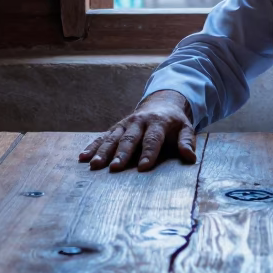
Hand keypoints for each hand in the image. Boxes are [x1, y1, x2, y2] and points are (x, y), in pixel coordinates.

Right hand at [78, 90, 197, 172]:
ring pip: (113, 138)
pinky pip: (102, 137)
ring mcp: (125, 124)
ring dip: (103, 151)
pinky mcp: (116, 128)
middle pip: (129, 139)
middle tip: (115, 168)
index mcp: (158, 123)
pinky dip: (92, 146)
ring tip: (95, 165)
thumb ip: (187, 142)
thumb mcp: (186, 128)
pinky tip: (83, 157)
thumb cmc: (174, 123)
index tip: (143, 168)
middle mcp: (139, 122)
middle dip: (122, 154)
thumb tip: (190, 157)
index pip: (153, 139)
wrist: (161, 103)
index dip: (148, 153)